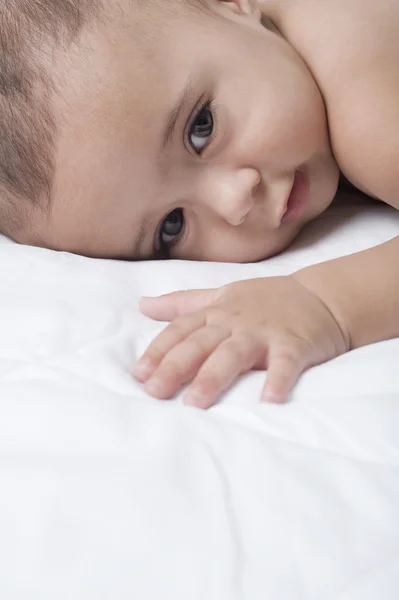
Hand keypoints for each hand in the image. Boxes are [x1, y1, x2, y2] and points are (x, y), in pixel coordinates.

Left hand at [134, 276, 347, 407]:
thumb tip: (141, 304)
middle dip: (176, 367)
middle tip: (155, 392)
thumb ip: (182, 302)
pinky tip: (268, 401)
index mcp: (217, 312)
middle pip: (201, 344)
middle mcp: (236, 321)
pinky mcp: (294, 343)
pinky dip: (277, 380)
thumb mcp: (221, 295)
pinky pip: (285, 363)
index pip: (181, 329)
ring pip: (234, 354)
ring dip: (213, 377)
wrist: (321, 295)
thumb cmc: (266, 299)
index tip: (139, 375)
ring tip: (195, 404)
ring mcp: (265, 332)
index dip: (159, 351)